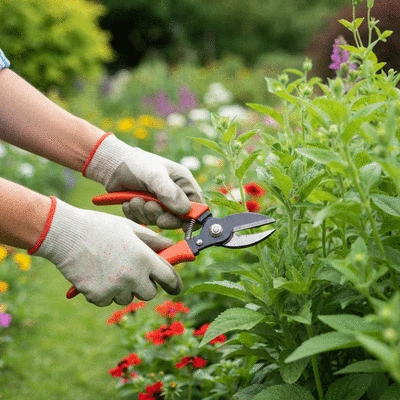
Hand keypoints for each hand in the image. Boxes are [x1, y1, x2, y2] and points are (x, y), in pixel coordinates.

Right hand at [31, 197, 181, 305]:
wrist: (65, 234)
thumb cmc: (99, 227)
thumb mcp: (130, 227)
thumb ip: (152, 240)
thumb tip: (170, 246)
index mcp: (144, 258)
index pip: (169, 278)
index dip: (174, 283)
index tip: (175, 287)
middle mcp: (133, 276)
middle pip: (150, 293)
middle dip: (145, 285)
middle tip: (134, 273)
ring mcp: (115, 288)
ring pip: (128, 298)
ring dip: (124, 289)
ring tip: (110, 269)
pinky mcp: (98, 297)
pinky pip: (108, 300)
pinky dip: (105, 292)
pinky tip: (97, 275)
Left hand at [84, 134, 203, 228]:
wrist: (113, 166)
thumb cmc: (138, 164)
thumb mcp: (154, 175)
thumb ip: (169, 192)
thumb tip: (185, 210)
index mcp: (184, 184)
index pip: (197, 207)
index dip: (191, 217)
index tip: (178, 221)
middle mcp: (175, 196)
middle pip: (178, 219)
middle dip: (162, 216)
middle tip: (150, 208)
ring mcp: (160, 204)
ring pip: (159, 221)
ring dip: (144, 213)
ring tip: (135, 198)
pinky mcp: (146, 211)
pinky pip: (144, 221)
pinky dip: (135, 213)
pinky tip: (129, 201)